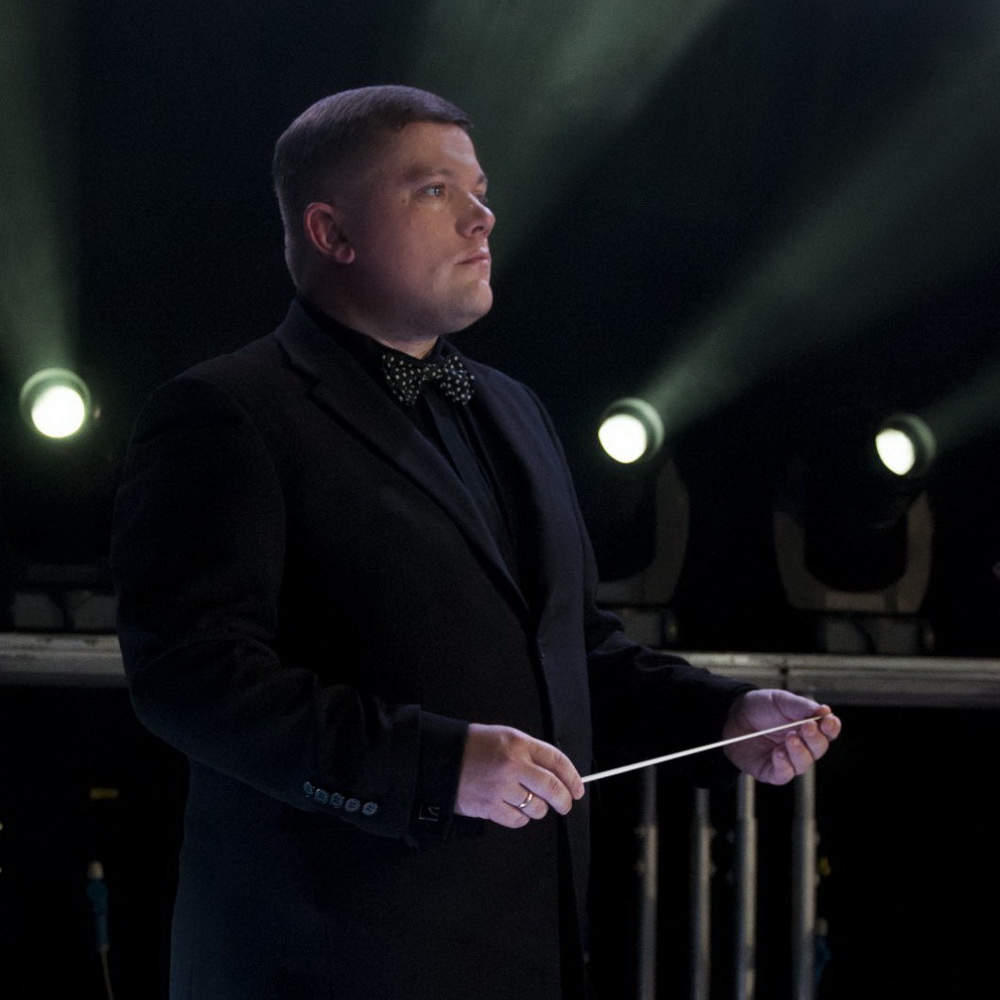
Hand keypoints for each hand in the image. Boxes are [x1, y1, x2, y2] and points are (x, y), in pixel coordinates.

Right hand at [455, 724, 584, 828]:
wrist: (440, 757)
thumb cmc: (473, 746)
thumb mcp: (505, 737)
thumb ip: (530, 753)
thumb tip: (556, 773)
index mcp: (519, 743)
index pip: (557, 761)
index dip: (572, 777)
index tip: (578, 788)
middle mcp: (513, 764)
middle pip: (552, 788)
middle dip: (564, 800)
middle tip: (565, 804)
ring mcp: (501, 787)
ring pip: (537, 808)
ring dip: (538, 809)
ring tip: (529, 803)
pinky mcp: (489, 806)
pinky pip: (518, 820)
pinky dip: (520, 818)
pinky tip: (514, 809)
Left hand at [722, 690, 840, 784]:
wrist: (731, 716)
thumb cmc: (758, 708)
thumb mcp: (780, 700)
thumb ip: (802, 706)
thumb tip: (825, 711)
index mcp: (807, 727)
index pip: (828, 732)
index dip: (831, 727)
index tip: (828, 720)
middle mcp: (801, 745)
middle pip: (819, 748)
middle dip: (815, 738)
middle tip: (807, 726)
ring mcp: (788, 759)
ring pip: (804, 763)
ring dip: (799, 751)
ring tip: (789, 738)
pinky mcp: (773, 772)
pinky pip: (784, 774)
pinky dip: (784, 764)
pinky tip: (778, 753)